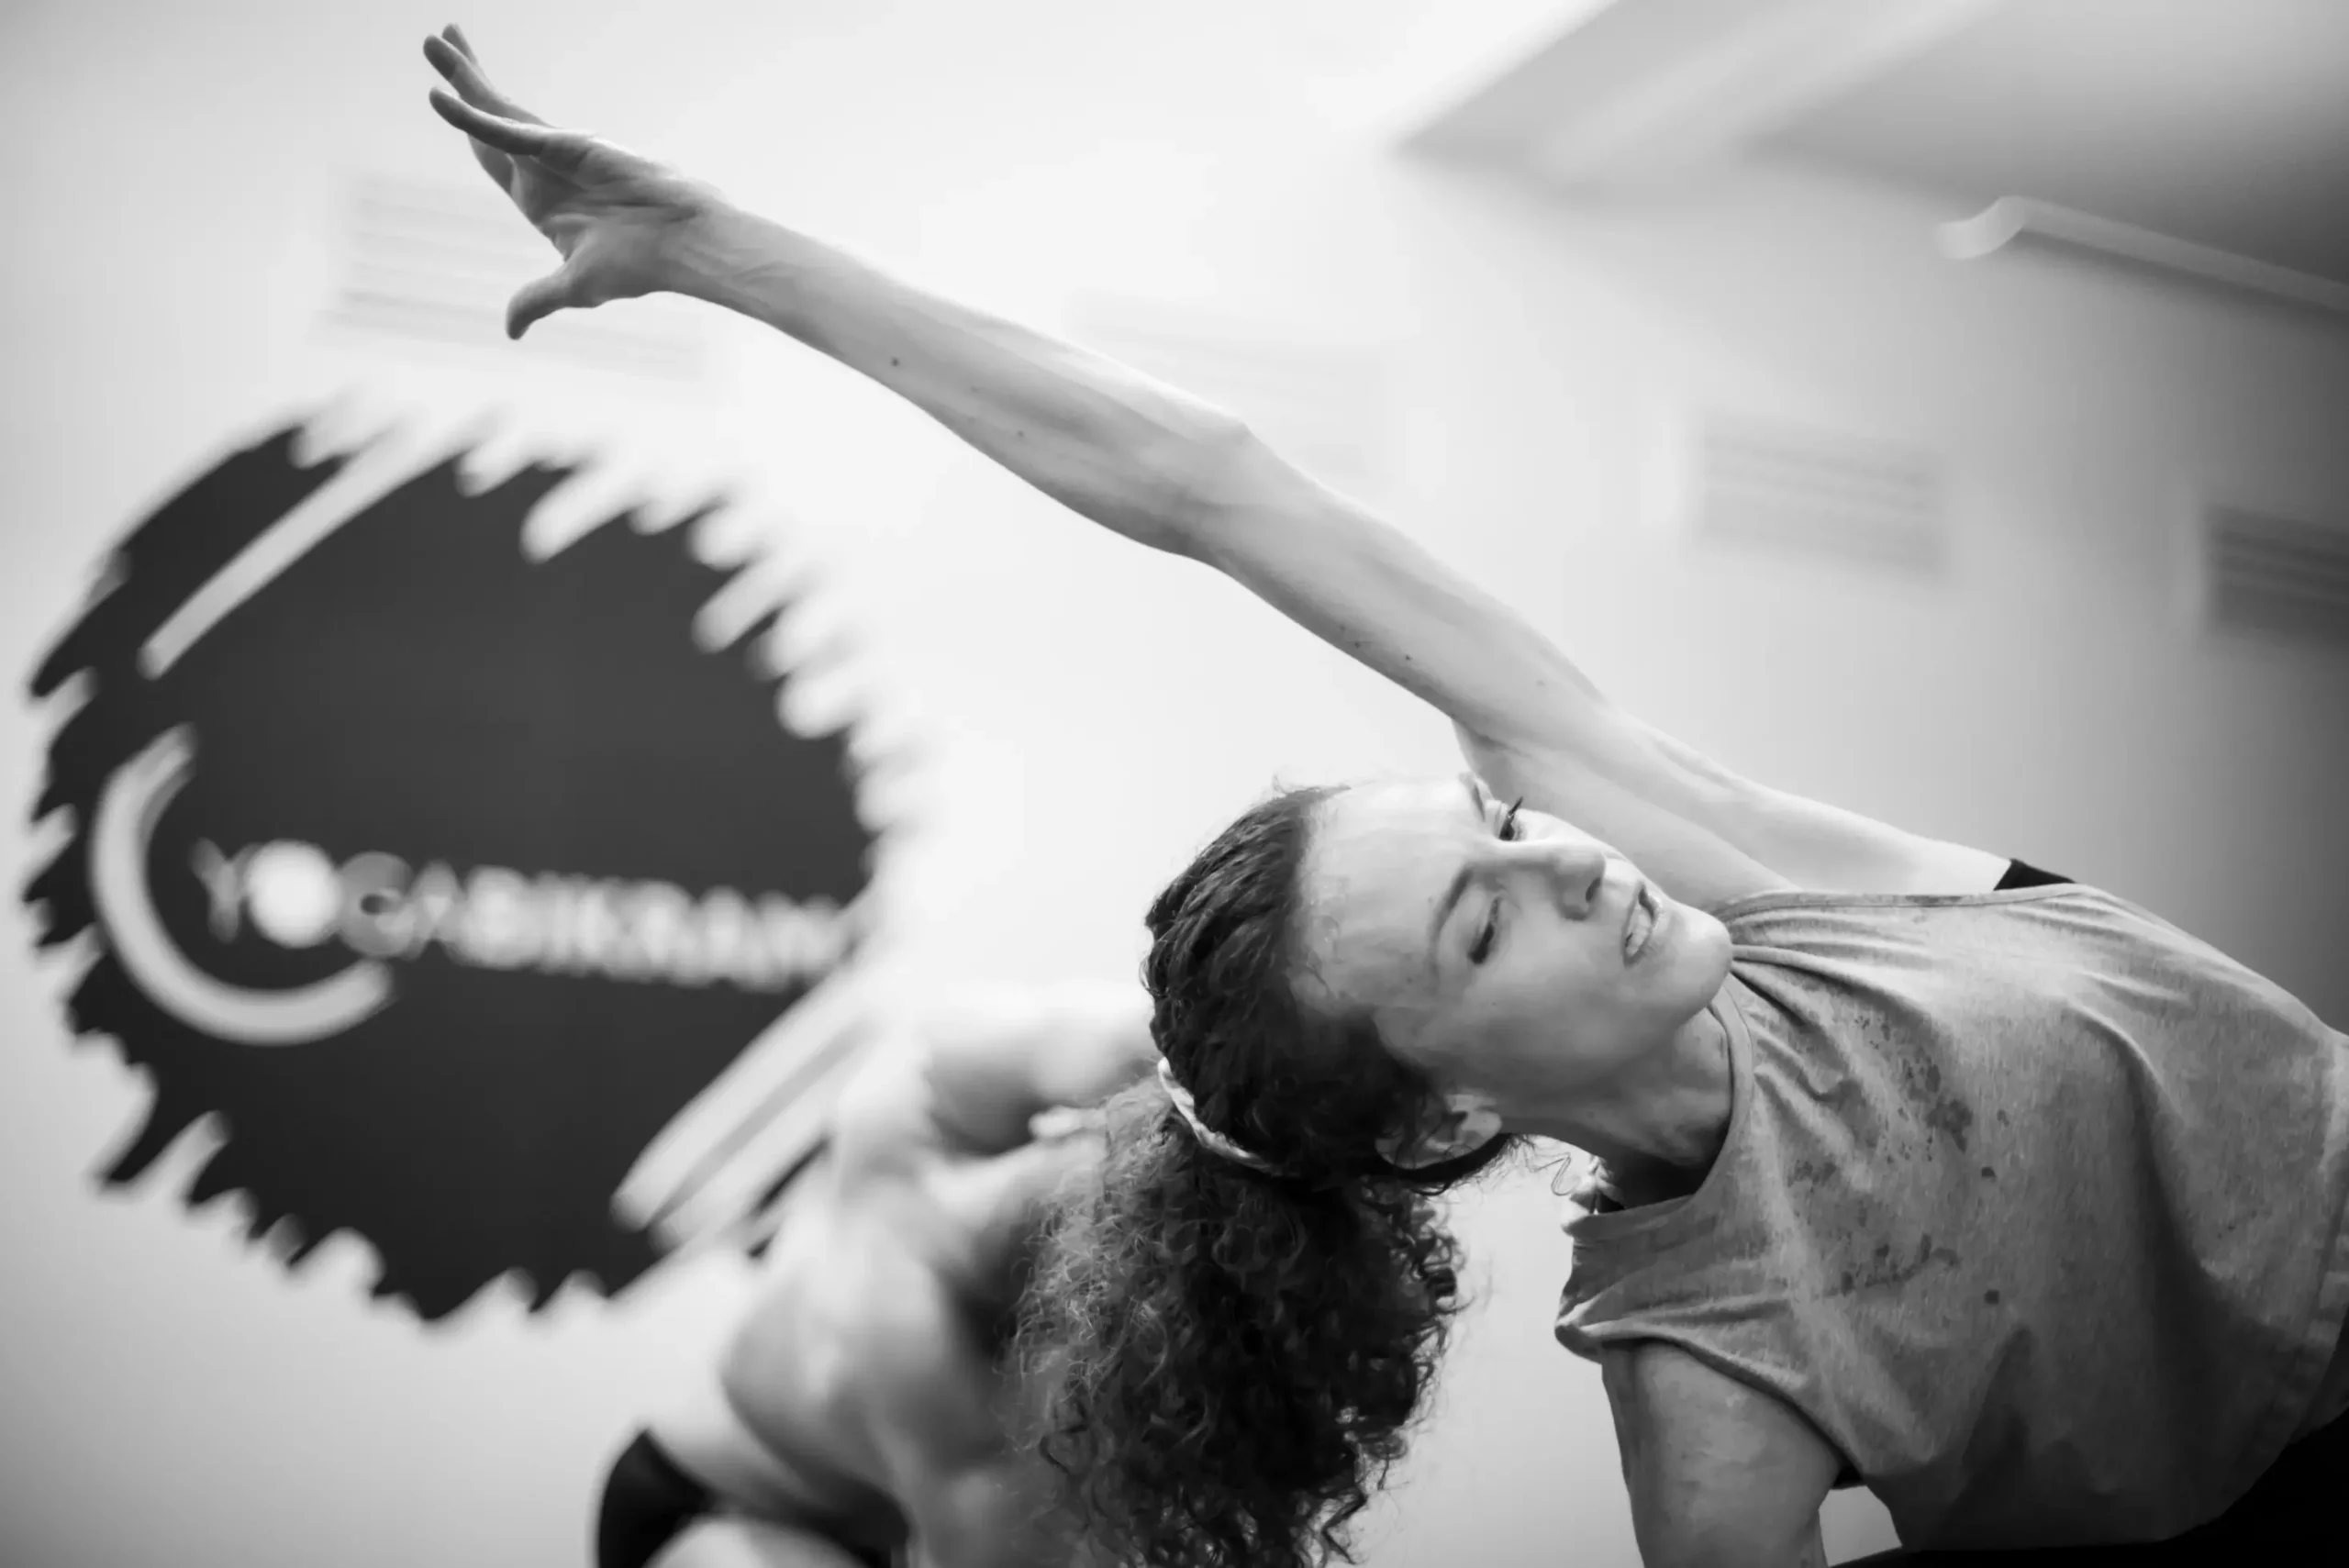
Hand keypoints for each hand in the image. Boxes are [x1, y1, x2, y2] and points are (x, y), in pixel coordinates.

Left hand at [422, 25, 722, 337]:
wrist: (681, 246)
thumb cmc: (641, 266)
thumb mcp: (572, 286)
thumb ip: (536, 301)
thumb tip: (510, 330)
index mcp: (543, 200)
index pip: (491, 156)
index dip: (466, 126)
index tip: (442, 96)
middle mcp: (544, 168)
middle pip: (485, 120)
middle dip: (461, 81)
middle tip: (435, 43)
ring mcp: (555, 152)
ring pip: (493, 109)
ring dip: (460, 74)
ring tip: (431, 41)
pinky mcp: (564, 145)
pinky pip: (505, 129)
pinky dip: (472, 113)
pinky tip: (441, 95)